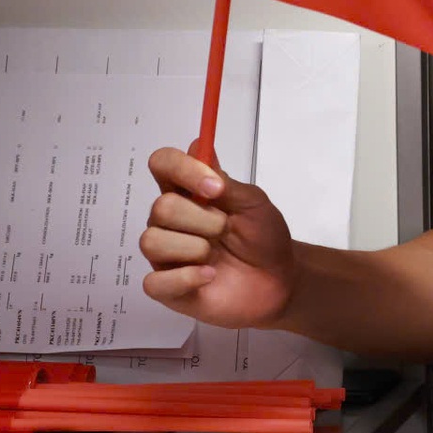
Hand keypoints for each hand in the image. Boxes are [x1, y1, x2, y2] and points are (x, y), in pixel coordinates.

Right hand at [139, 145, 300, 329]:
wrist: (280, 279)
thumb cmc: (264, 237)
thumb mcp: (253, 203)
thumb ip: (224, 180)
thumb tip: (198, 144)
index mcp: (186, 193)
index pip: (162, 164)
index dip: (182, 169)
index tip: (214, 187)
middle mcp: (169, 221)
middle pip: (160, 207)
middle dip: (202, 220)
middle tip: (226, 229)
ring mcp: (165, 255)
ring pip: (152, 242)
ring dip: (195, 248)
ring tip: (216, 256)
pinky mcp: (167, 288)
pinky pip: (153, 282)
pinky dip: (185, 278)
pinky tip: (209, 276)